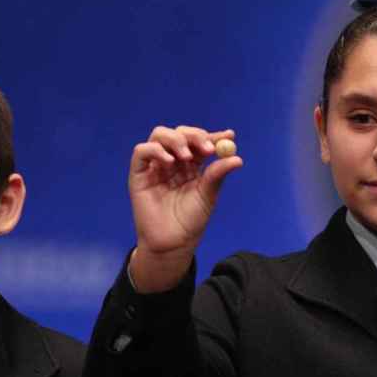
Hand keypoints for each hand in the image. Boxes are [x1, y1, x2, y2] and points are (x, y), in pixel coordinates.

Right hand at [128, 125, 242, 291]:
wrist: (173, 243)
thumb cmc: (190, 221)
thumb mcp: (208, 195)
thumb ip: (217, 175)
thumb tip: (237, 158)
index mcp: (191, 165)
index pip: (200, 142)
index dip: (212, 136)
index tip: (227, 136)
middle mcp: (173, 161)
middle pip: (180, 133)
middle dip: (194, 136)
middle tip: (206, 148)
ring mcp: (155, 166)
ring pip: (159, 136)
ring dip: (175, 140)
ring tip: (186, 156)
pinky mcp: (139, 174)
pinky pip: (142, 151)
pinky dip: (155, 150)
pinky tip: (169, 162)